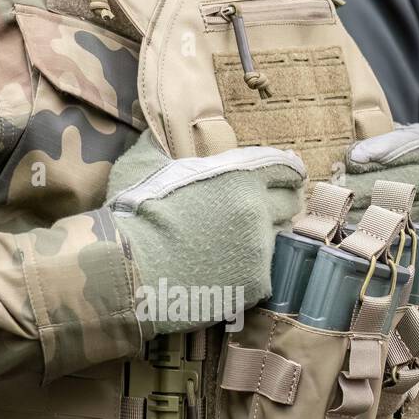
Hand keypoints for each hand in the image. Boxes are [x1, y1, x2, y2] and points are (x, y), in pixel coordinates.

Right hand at [105, 132, 306, 334]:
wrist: (128, 270)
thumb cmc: (133, 216)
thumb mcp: (143, 166)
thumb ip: (159, 147)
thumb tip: (155, 135)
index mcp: (239, 175)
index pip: (284, 168)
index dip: (288, 172)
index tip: (290, 176)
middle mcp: (258, 210)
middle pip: (290, 204)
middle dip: (283, 203)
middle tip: (268, 209)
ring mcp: (259, 249)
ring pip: (275, 241)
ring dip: (262, 239)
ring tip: (235, 245)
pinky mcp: (254, 284)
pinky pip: (262, 274)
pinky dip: (248, 273)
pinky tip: (226, 273)